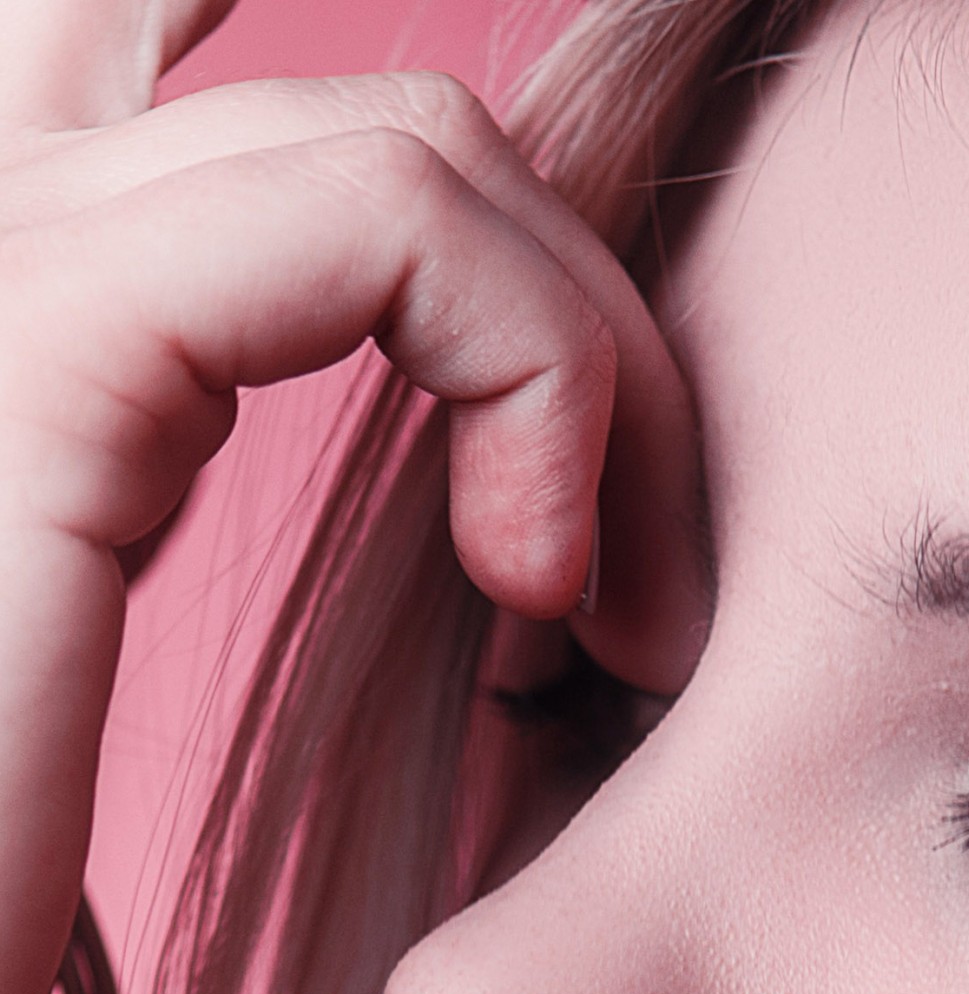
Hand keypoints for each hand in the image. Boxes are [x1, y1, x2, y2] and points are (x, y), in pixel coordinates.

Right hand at [0, 0, 702, 993]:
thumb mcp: (84, 651)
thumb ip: (177, 484)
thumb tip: (447, 480)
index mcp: (17, 295)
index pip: (243, 104)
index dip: (479, 246)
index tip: (563, 540)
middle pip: (381, 119)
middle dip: (577, 313)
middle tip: (643, 585)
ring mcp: (4, 247)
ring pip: (417, 148)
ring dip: (598, 380)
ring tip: (616, 620)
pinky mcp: (50, 336)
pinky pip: (390, 227)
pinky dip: (536, 381)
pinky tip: (535, 580)